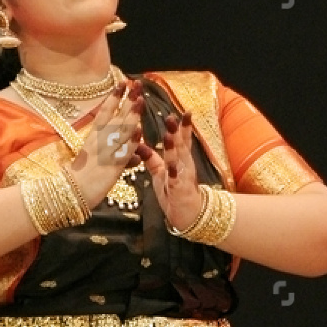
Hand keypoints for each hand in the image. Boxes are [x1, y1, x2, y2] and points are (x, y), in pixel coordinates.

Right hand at [67, 80, 144, 209]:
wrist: (70, 192)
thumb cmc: (78, 178)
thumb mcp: (93, 159)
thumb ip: (112, 153)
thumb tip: (132, 155)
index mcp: (93, 137)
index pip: (104, 112)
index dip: (114, 97)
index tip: (122, 83)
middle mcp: (100, 141)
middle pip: (116, 116)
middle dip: (127, 100)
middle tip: (136, 84)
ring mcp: (106, 152)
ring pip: (121, 131)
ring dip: (131, 115)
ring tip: (140, 99)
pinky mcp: (112, 166)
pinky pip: (123, 152)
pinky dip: (132, 142)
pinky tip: (139, 131)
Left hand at [135, 113, 202, 231]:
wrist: (187, 215)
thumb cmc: (173, 191)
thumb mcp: (161, 173)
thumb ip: (152, 159)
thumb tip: (139, 144)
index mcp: (180, 159)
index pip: (182, 140)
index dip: (182, 127)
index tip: (183, 112)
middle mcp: (184, 165)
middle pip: (180, 145)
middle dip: (177, 131)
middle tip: (171, 117)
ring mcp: (183, 177)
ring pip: (179, 160)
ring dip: (174, 148)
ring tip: (170, 136)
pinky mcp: (179, 191)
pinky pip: (176, 181)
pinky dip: (173, 174)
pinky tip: (171, 167)